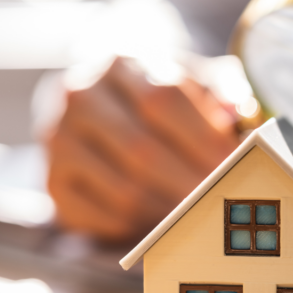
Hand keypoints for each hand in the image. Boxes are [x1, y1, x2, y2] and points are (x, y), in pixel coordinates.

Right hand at [44, 57, 239, 241]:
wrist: (100, 110)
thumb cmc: (158, 97)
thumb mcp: (191, 81)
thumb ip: (221, 94)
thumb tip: (239, 116)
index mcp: (119, 64)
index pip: (162, 98)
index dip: (204, 135)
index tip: (237, 163)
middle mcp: (79, 97)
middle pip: (141, 149)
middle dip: (191, 182)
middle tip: (225, 202)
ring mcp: (58, 141)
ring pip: (123, 190)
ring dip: (170, 211)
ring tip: (202, 216)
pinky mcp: (53, 184)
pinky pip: (103, 218)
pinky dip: (140, 227)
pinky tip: (165, 222)